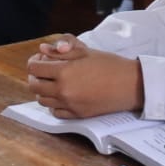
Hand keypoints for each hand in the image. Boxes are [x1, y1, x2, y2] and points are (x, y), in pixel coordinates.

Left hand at [26, 35, 142, 118]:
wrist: (129, 84)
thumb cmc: (109, 64)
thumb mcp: (85, 52)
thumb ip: (61, 50)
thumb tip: (42, 50)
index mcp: (64, 71)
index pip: (34, 68)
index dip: (34, 62)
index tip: (40, 59)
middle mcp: (63, 90)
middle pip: (34, 85)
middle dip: (35, 76)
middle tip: (43, 71)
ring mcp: (69, 104)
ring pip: (43, 100)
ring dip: (43, 90)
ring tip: (53, 82)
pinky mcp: (77, 115)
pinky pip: (55, 112)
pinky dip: (54, 104)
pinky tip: (62, 95)